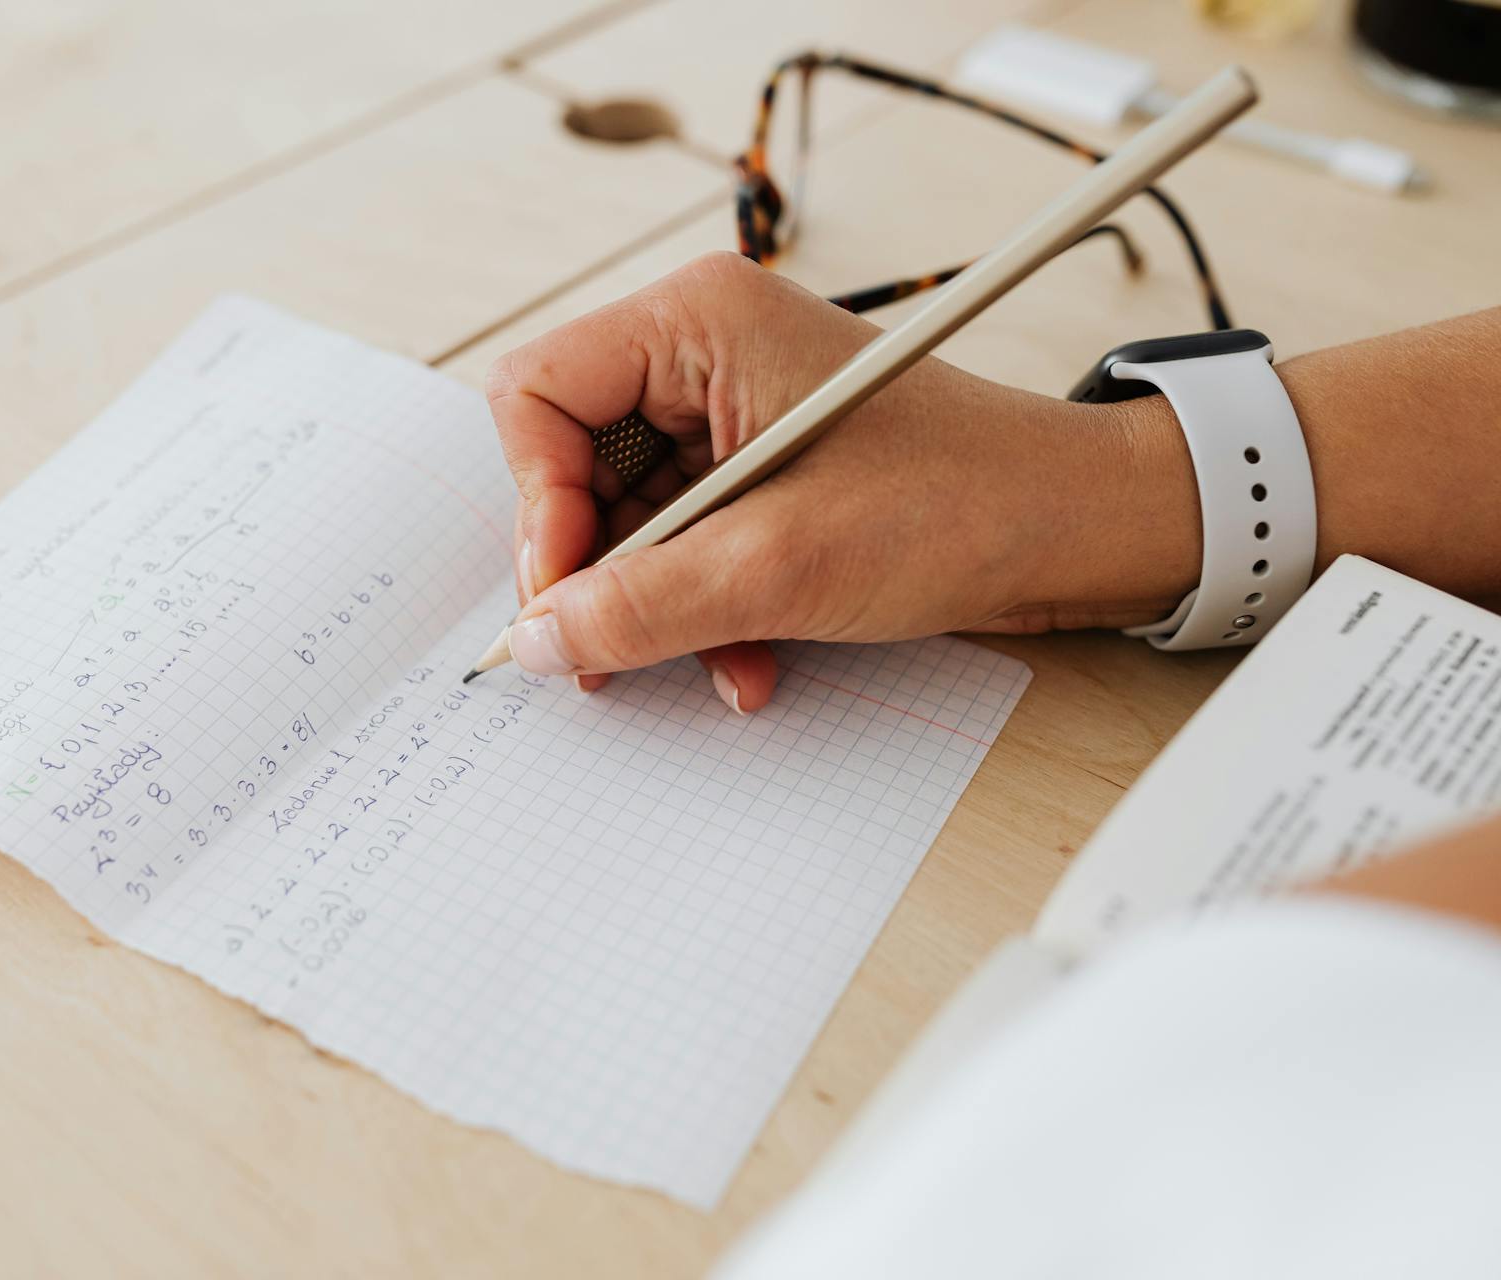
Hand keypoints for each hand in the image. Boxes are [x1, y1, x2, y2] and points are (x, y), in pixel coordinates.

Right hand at [484, 252, 1200, 711]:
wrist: (1080, 529)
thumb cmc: (964, 503)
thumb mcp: (779, 567)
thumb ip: (640, 606)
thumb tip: (535, 639)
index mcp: (696, 323)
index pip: (536, 396)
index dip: (537, 506)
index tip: (565, 598)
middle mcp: (701, 353)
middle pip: (572, 464)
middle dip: (598, 572)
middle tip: (605, 655)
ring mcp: (730, 410)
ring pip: (628, 518)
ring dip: (658, 606)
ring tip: (712, 662)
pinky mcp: (760, 466)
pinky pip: (685, 540)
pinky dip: (701, 607)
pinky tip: (747, 659)